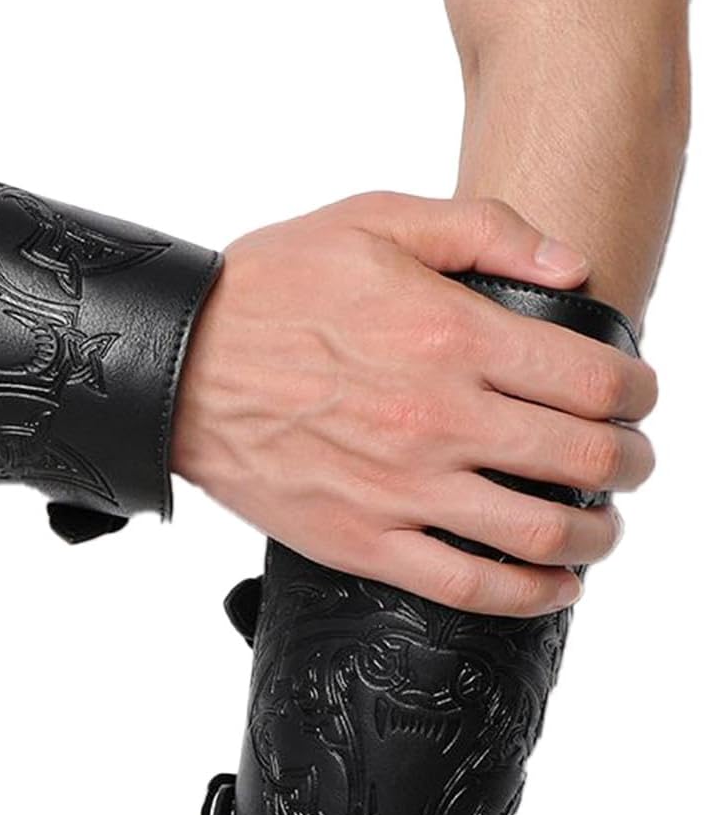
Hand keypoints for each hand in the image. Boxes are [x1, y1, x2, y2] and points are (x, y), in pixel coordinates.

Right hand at [171, 193, 657, 616]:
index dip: (640, 391)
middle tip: (631, 460)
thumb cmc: (268, 289)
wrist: (174, 366)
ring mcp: (402, 490)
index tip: (638, 396)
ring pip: (543, 535)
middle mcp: (440, 419)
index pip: (595, 379)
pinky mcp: (363, 541)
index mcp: (452, 335)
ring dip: (598, 535)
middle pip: (587, 460)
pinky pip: (470, 587)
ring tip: (602, 526)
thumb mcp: (372, 219)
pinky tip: (554, 585)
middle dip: (632, 462)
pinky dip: (532, 595)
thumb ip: (484, 230)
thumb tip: (573, 265)